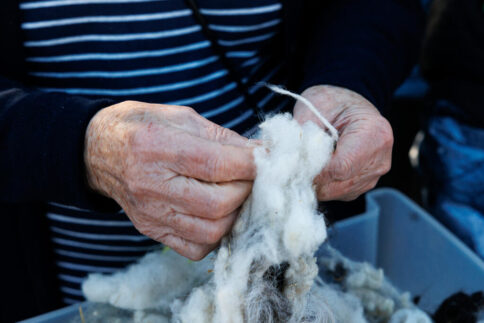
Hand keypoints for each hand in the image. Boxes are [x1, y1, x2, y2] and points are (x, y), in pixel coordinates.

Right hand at [85, 101, 255, 259]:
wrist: (97, 151)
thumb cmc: (142, 127)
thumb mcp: (180, 117)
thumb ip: (221, 137)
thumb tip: (259, 154)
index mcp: (156, 146)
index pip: (217, 164)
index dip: (252, 163)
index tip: (269, 157)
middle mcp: (151, 185)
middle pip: (218, 203)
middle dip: (248, 189)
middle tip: (252, 175)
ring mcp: (151, 214)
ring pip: (212, 230)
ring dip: (237, 213)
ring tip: (237, 193)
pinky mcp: (152, 230)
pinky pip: (196, 247)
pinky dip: (217, 233)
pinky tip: (218, 212)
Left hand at [293, 85, 392, 200]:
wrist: (349, 105)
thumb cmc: (334, 101)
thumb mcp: (315, 105)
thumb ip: (301, 130)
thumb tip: (280, 155)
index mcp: (374, 134)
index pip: (340, 167)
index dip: (312, 171)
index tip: (291, 165)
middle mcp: (379, 160)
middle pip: (338, 185)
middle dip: (311, 179)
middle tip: (288, 169)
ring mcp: (373, 175)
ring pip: (336, 193)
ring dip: (315, 184)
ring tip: (300, 167)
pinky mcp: (363, 185)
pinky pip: (338, 193)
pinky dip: (322, 185)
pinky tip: (312, 170)